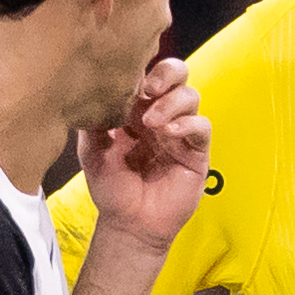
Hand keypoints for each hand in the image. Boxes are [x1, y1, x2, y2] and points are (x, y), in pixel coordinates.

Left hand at [78, 57, 210, 252]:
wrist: (130, 224)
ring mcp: (180, 132)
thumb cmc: (112, 189)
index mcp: (136, 109)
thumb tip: (91, 94)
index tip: (125, 81)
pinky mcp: (196, 152)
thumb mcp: (92, 152)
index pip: (146, 73)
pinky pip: (202, 126)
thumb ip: (92, 123)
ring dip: (172, 103)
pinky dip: (188, 123)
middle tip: (149, 88)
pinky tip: (168, 133)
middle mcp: (161, 114)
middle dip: (166, 73)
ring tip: (151, 123)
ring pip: (191, 96)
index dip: (140, 69)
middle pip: (177, 74)